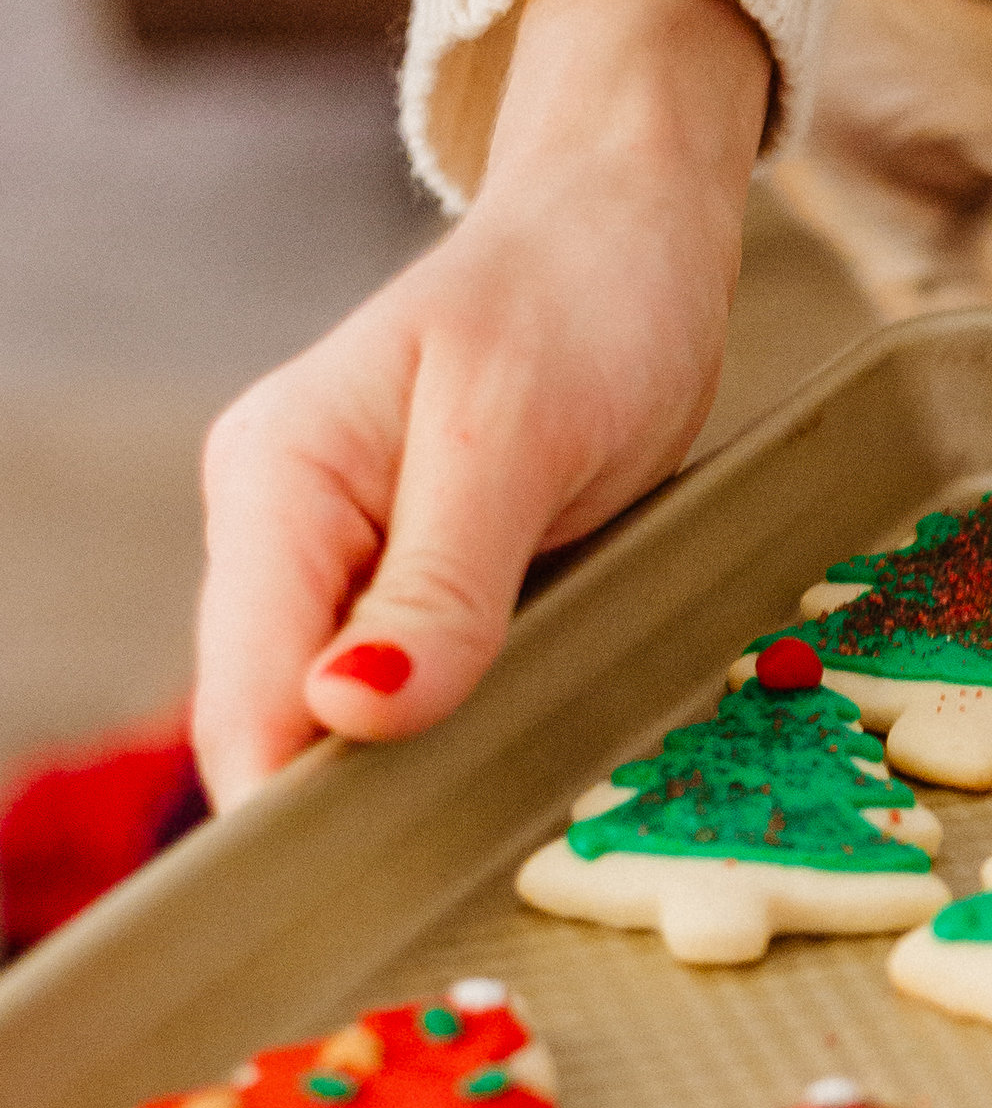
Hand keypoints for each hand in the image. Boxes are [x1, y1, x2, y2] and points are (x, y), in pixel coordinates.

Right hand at [193, 0, 771, 807]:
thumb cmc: (584, 297)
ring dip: (408, 768)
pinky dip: (449, 725)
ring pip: (343, 714)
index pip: (245, 695)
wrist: (631, 222)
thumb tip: (352, 710)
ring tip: (493, 812)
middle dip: (353, 799)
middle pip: (278, 720)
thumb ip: (439, 582)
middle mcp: (283, 525)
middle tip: (460, 864)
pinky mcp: (410, 570)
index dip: (294, 803)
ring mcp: (341, 551)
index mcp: (278, 482)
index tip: (372, 885)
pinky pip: (405, 680)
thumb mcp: (517, 437)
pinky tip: (506, 746)